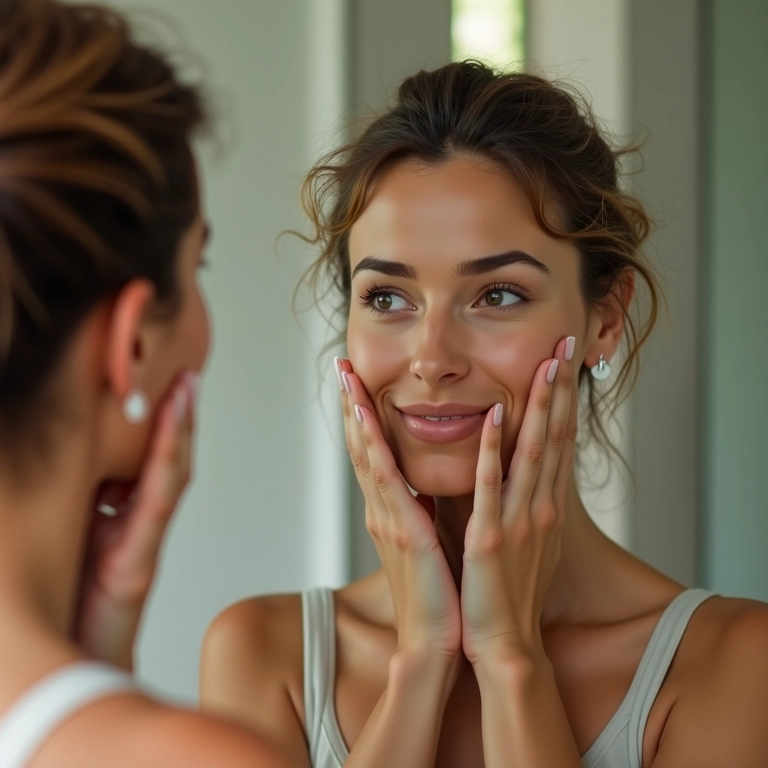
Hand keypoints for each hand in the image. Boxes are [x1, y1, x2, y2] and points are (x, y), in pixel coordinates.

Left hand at [73, 372, 197, 669]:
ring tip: (183, 390)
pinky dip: (165, 464)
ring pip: (168, 477)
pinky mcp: (136, 565)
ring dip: (177, 432)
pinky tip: (170, 435)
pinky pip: (156, 505)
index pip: (144, 463)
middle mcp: (133, 529)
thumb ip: (82, 509)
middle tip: (183, 373)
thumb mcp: (69, 547)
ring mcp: (139, 545)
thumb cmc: (66, 616)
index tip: (166, 384)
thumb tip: (78, 470)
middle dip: (175, 418)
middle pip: (163, 462)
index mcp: (116, 523)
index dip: (159, 424)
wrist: (69, 674)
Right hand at [336, 358, 461, 665]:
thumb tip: (423, 487)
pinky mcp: (405, 532)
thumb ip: (418, 512)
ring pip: (368, 456)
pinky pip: (391, 478)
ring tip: (349, 380)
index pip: (371, 454)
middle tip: (342, 366)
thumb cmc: (437, 595)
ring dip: (358, 415)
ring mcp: (389, 521)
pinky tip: (373, 414)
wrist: (435, 644)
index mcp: (390, 513)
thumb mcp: (424, 544)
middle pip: (361, 448)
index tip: (356, 382)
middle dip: (351, 405)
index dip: (361, 417)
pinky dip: (378, 443)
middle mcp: (382, 511)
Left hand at [460, 336, 576, 665]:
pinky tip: (495, 416)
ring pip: (532, 452)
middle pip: (555, 437)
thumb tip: (504, 463)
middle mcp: (539, 507)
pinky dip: (495, 450)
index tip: (565, 363)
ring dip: (539, 405)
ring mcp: (517, 521)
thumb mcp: (522, 537)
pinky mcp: (490, 537)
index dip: (564, 401)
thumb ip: (517, 500)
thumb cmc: (508, 590)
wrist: (504, 643)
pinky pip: (492, 486)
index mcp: (544, 506)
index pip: (559, 442)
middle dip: (560, 389)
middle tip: (566, 344)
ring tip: (545, 363)